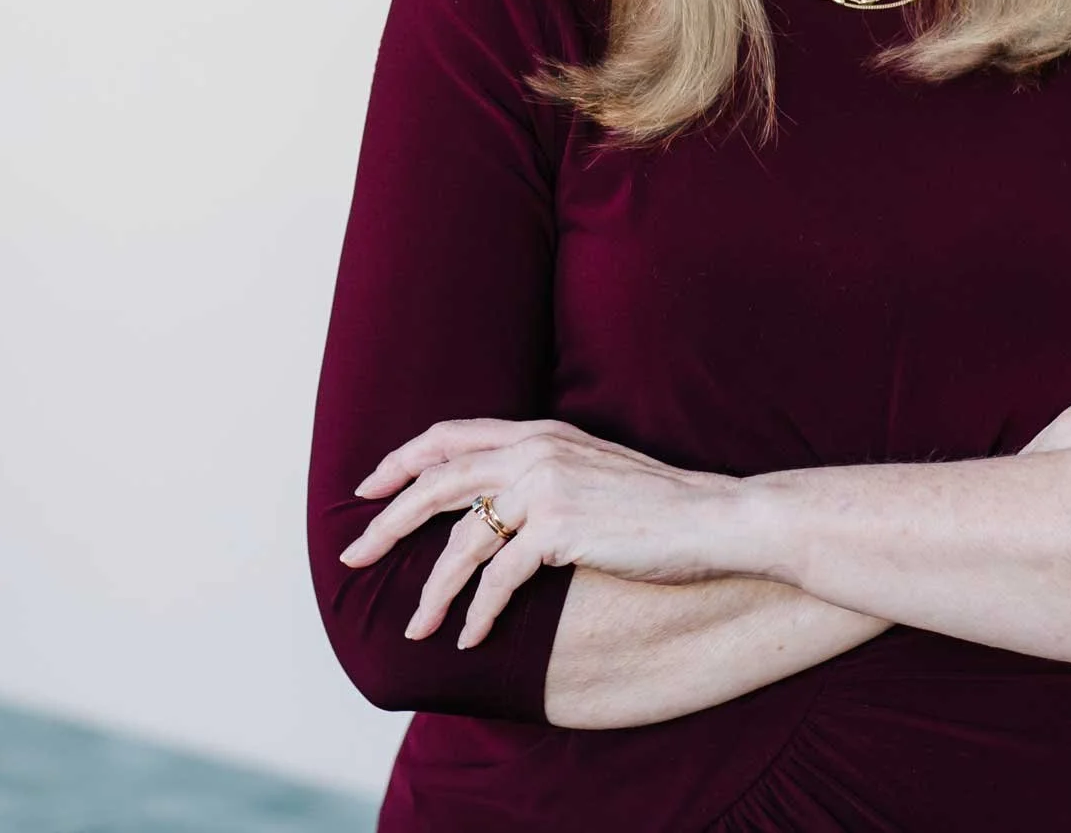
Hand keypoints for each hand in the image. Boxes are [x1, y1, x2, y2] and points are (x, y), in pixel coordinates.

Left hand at [336, 417, 739, 649]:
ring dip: (432, 590)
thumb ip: (544, 474)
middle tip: (354, 555)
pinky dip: (478, 613)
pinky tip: (470, 638)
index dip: (403, 459)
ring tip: (415, 626)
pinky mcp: (558, 529)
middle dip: (388, 522)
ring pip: (460, 541)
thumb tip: (500, 507)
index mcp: (539, 432)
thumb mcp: (593, 471)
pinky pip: (498, 578)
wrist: (715, 518)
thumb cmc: (660, 505)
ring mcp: (544, 487)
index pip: (450, 435)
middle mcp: (534, 451)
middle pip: (436, 482)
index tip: (369, 486)